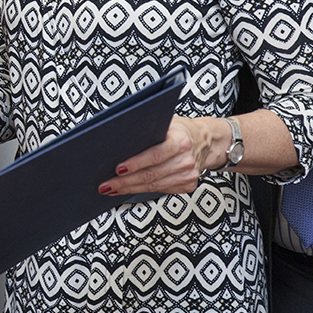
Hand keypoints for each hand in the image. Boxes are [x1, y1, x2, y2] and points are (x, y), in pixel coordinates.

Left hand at [98, 116, 214, 195]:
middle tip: (106, 184)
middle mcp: (186, 160)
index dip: (135, 164)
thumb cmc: (181, 130)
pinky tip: (128, 188)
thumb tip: (119, 138)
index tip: (117, 169)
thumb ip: (148, 129)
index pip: (154, 155)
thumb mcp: (167, 122)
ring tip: (112, 188)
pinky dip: (142, 190)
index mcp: (180, 141)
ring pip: (153, 186)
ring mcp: (188, 175)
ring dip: (130, 189)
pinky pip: (160, 189)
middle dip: (125, 181)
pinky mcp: (187, 185)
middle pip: (151, 175)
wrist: (205, 141)